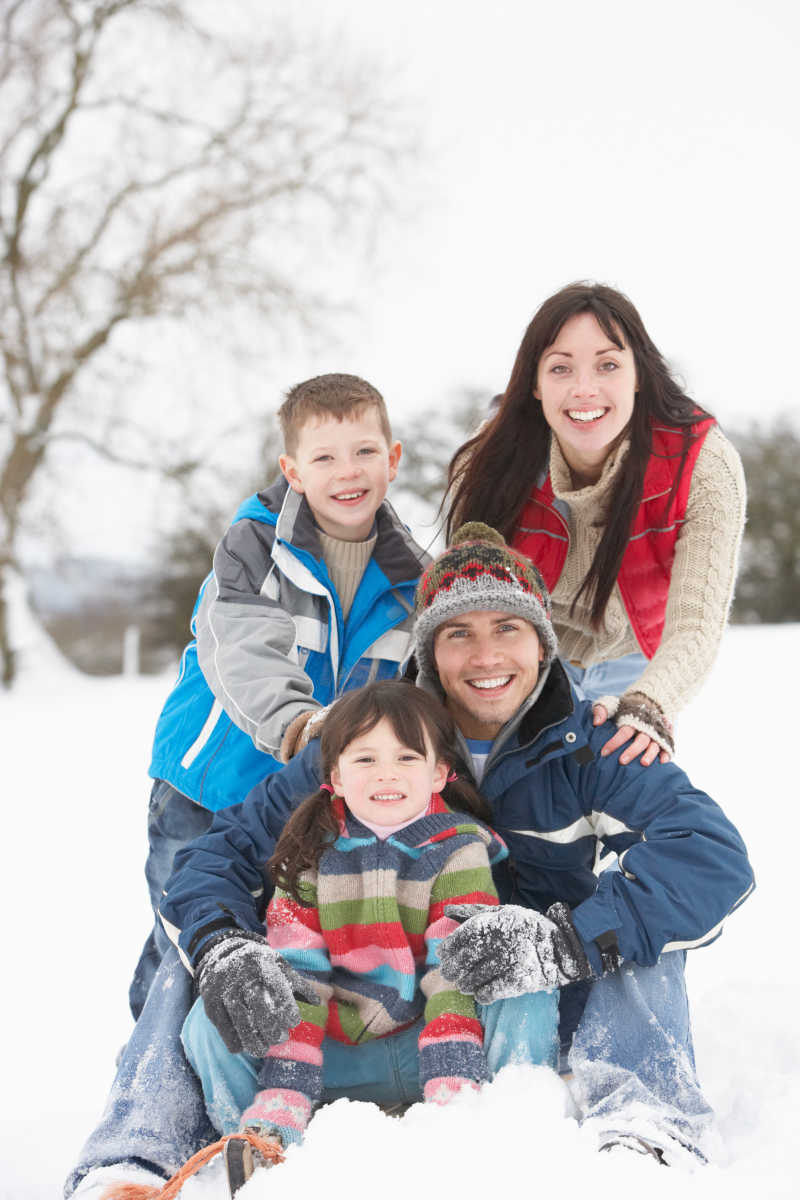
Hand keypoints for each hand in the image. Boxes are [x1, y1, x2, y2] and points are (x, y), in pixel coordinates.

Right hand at [196, 931, 319, 1055]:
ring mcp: (223, 987)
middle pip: (257, 1005)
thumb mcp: (278, 965)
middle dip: (270, 1027)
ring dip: (252, 1039)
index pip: (276, 985)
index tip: (294, 1022)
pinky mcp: (210, 1001)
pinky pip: (223, 1026)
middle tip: (281, 1039)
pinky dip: (233, 1039)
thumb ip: (297, 983)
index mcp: (262, 962)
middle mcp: (241, 973)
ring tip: (263, 1050)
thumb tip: (318, 1002)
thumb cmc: (259, 964)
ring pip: (239, 1018)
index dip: (286, 1006)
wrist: (221, 951)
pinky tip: (244, 1046)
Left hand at [438, 902, 590, 1003]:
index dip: (451, 945)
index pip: (466, 934)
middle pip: (469, 956)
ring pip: (479, 975)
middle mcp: (504, 939)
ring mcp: (513, 960)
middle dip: (454, 967)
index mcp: (499, 920)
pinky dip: (483, 994)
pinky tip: (478, 994)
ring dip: (466, 983)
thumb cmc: (526, 928)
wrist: (562, 947)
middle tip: (447, 974)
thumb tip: (446, 912)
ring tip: (461, 985)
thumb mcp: (503, 913)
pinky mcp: (521, 980)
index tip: (442, 954)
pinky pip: (495, 990)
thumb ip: (474, 913)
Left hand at [593, 705, 668, 765]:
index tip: (604, 752)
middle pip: (640, 740)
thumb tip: (596, 722)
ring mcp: (657, 734)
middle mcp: (646, 727)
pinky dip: (667, 754)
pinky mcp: (665, 739)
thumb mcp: (612, 705)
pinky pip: (668, 747)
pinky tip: (662, 762)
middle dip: (632, 751)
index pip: (624, 731)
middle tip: (622, 761)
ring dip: (650, 754)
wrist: (647, 702)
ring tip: (643, 764)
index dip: (614, 742)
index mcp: (633, 719)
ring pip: (655, 745)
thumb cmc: (624, 708)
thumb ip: (602, 710)